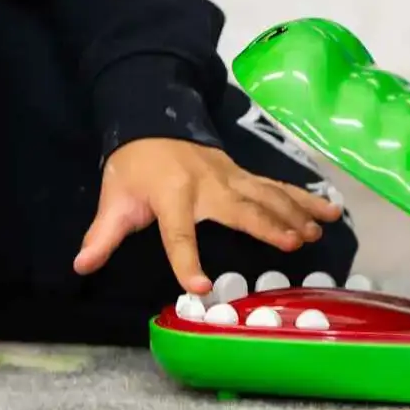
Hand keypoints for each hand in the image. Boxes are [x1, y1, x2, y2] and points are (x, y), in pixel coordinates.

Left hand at [72, 137, 345, 293]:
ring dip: (293, 211)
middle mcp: (206, 183)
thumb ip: (102, 235)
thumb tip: (81, 265)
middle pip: (239, 207)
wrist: (152, 121)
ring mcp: (229, 176)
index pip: (178, 233)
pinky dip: (303, 197)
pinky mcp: (242, 174)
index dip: (186, 260)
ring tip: (317, 232)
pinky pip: (276, 186)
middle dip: (266, 225)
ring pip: (266, 194)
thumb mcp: (114, 200)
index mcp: (172, 194)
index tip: (198, 287)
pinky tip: (329, 209)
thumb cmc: (134, 168)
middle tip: (292, 244)